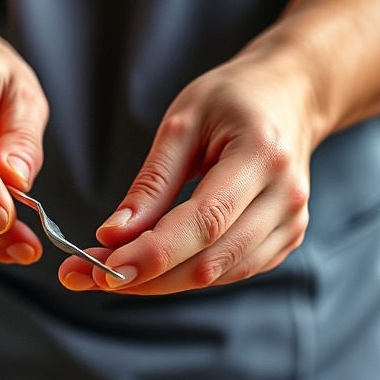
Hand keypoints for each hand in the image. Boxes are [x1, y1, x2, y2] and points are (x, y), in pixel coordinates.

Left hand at [59, 44, 315, 294]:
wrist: (292, 96)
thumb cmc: (233, 99)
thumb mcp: (183, 121)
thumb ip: (151, 184)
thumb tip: (113, 237)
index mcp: (262, 157)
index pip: (204, 222)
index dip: (153, 254)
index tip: (102, 270)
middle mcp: (285, 198)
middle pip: (209, 262)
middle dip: (145, 277)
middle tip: (87, 276)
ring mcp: (291, 224)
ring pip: (216, 276)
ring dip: (159, 282)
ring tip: (110, 272)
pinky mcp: (286, 241)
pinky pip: (229, 272)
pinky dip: (185, 274)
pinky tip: (153, 265)